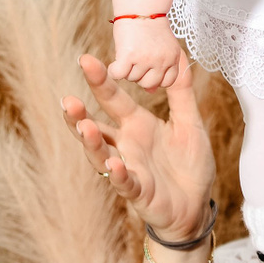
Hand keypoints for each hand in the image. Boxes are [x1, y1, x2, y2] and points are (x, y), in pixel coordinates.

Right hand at [63, 52, 216, 241]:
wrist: (196, 205)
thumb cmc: (188, 165)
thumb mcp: (190, 123)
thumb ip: (182, 92)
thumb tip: (179, 56)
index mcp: (137, 125)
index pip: (113, 99)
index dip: (100, 81)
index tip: (85, 59)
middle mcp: (126, 145)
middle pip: (96, 128)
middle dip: (80, 115)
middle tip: (67, 99)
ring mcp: (129, 169)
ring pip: (101, 155)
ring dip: (91, 143)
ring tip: (84, 126)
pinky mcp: (139, 192)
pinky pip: (125, 183)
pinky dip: (119, 174)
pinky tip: (114, 164)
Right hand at [109, 16, 183, 90]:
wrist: (141, 7)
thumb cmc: (150, 27)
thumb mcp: (163, 48)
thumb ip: (161, 69)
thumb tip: (151, 91)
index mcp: (174, 58)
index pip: (166, 82)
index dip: (154, 76)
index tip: (148, 64)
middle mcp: (163, 60)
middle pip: (148, 84)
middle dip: (139, 74)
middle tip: (135, 58)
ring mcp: (147, 58)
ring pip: (131, 78)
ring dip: (126, 68)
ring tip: (128, 51)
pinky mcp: (129, 55)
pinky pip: (118, 74)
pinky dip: (113, 70)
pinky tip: (116, 60)